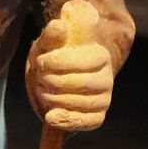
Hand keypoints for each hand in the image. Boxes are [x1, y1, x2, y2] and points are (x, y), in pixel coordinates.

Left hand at [26, 13, 113, 132]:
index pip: (86, 61)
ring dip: (56, 99)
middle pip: (82, 83)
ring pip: (82, 103)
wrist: (54, 79)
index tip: (40, 62)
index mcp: (100, 55)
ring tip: (43, 92)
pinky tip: (51, 116)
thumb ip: (52, 34)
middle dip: (55, 82)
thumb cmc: (53, 58)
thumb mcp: (49, 44)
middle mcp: (107, 78)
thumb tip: (59, 26)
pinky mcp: (97, 116)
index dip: (60, 63)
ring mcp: (104, 99)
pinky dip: (68, 120)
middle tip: (40, 79)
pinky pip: (88, 122)